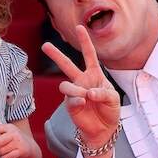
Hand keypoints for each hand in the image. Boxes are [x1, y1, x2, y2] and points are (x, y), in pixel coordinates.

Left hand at [0, 123, 29, 157]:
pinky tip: (5, 156)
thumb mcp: (7, 132)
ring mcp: (18, 142)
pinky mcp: (21, 151)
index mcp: (9, 127)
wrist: (28, 145)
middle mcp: (14, 133)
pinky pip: (7, 156)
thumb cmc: (13, 139)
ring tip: (1, 151)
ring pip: (2, 150)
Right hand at [41, 25, 119, 145]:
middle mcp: (82, 81)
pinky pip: (70, 99)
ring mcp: (74, 92)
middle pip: (67, 65)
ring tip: (84, 97)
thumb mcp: (113, 99)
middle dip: (55, 55)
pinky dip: (78, 100)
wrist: (104, 130)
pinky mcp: (70, 104)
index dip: (84, 41)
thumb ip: (103, 93)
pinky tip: (84, 103)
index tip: (79, 27)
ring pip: (64, 85)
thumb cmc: (110, 111)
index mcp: (95, 74)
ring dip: (74, 89)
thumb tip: (88, 93)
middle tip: (44, 45)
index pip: (89, 54)